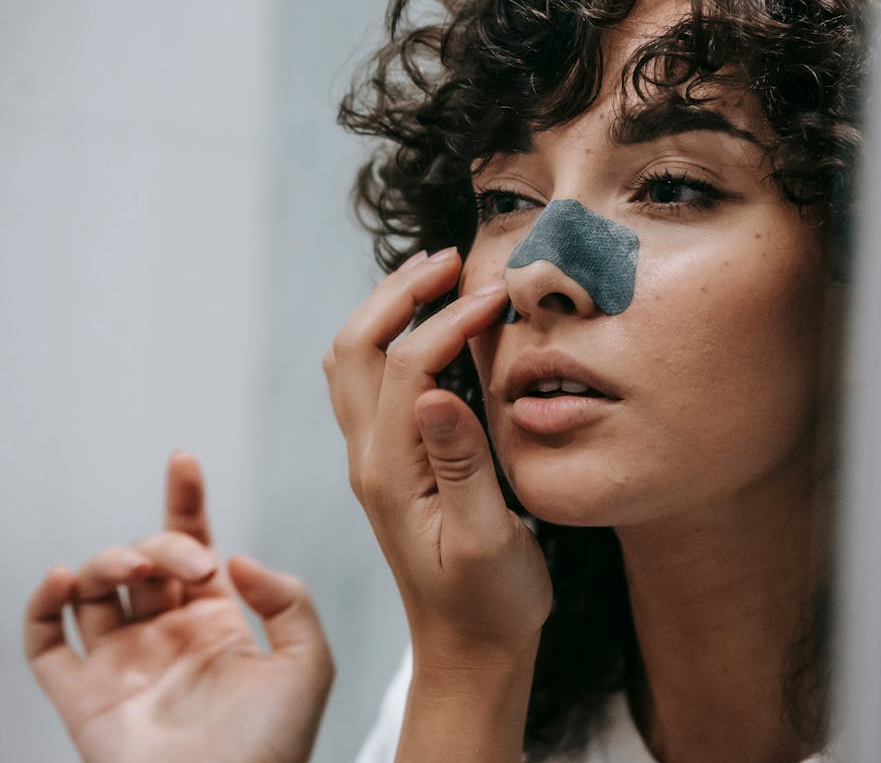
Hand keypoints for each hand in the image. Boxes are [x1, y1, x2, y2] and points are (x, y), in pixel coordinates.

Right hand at [24, 452, 333, 762]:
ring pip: (94, 588)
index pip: (195, 546)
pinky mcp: (82, 696)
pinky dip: (43, 604)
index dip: (186, 502)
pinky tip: (64, 579)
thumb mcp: (307, 663)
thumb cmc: (273, 747)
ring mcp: (121, 663)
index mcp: (218, 624)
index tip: (183, 460)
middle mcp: (166, 636)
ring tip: (130, 567)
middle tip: (193, 565)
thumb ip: (287, 599)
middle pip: (146, 561)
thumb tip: (235, 558)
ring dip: (106, 560)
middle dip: (163, 545)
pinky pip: (46, 642)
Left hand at [323, 248, 551, 666]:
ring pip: (354, 361)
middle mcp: (369, 458)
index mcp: (391, 471)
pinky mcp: (391, 466)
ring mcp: (374, 461)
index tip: (499, 295)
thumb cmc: (489, 603)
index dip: (451, 320)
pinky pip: (373, 384)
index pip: (409, 365)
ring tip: (436, 277)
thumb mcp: (488, 540)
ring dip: (387, 309)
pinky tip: (433, 330)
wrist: (468, 650)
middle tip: (450, 259)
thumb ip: (463, 466)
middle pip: (354, 347)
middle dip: (398, 292)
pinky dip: (394, 339)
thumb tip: (439, 392)